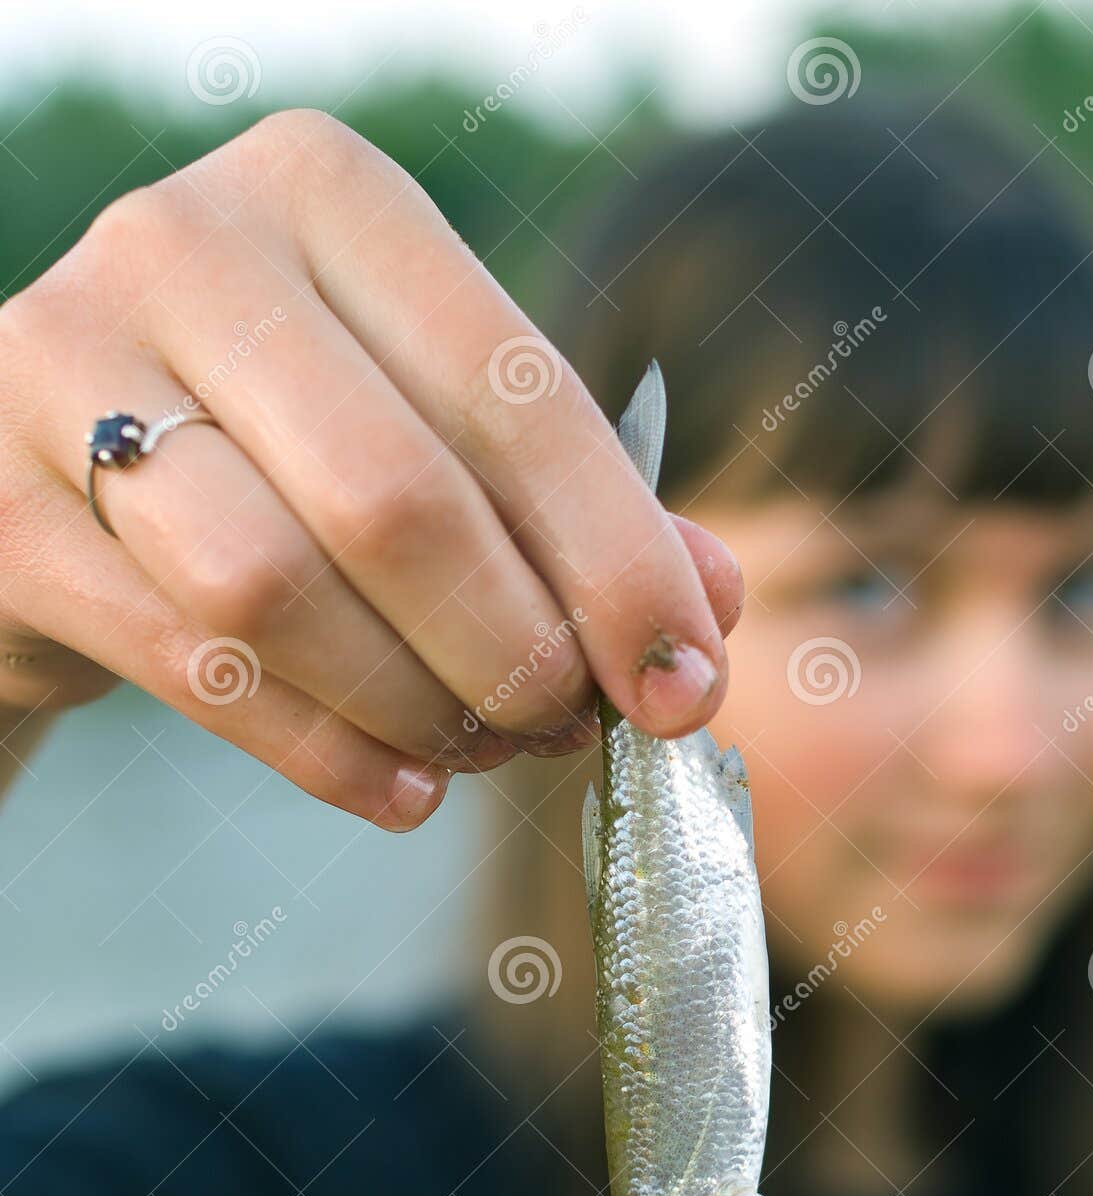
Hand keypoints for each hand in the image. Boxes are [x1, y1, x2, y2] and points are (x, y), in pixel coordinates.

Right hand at [0, 109, 740, 828]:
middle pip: (396, 499)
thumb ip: (571, 505)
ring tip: (480, 751)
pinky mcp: (0, 510)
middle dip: (516, 649)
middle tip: (569, 727)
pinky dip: (323, 752)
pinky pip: (192, 666)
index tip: (685, 684)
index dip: (619, 561)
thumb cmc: (289, 441)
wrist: (55, 462)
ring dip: (414, 704)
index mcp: (330, 195)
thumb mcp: (434, 427)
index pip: (515, 393)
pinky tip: (401, 790)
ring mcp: (65, 367)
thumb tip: (710, 610)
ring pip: (275, 586)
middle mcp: (190, 249)